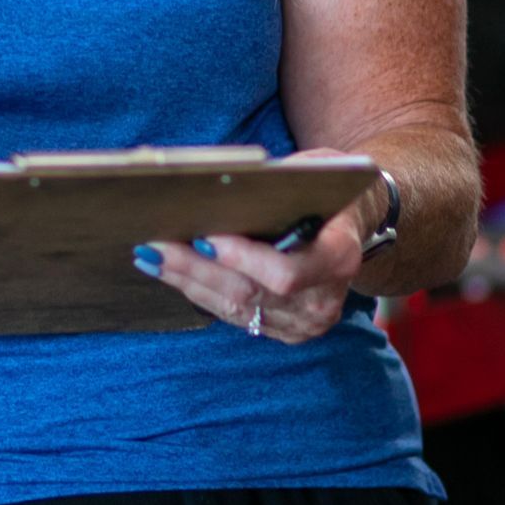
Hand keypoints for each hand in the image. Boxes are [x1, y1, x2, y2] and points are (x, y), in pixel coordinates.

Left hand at [138, 168, 384, 345]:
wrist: (353, 221)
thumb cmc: (328, 187)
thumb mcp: (315, 173)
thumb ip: (276, 183)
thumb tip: (214, 182)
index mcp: (340, 258)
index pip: (287, 273)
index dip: (243, 259)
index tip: (205, 236)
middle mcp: (324, 301)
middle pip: (249, 293)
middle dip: (197, 267)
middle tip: (156, 244)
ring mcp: (303, 323)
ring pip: (234, 307)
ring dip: (187, 280)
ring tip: (150, 255)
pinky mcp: (283, 331)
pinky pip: (233, 315)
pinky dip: (198, 290)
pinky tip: (169, 270)